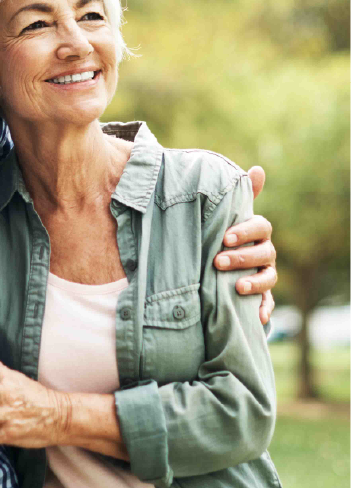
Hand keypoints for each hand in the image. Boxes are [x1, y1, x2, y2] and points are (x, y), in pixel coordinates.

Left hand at [213, 165, 276, 324]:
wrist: (222, 257)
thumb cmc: (225, 230)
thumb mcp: (228, 213)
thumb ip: (240, 194)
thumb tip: (258, 169)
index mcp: (258, 231)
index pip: (261, 227)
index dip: (245, 231)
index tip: (225, 237)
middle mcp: (266, 252)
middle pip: (264, 253)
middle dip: (242, 257)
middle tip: (218, 261)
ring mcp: (265, 273)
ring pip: (269, 277)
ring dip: (254, 282)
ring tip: (235, 287)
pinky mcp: (262, 294)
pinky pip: (269, 303)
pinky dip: (265, 309)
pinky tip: (257, 317)